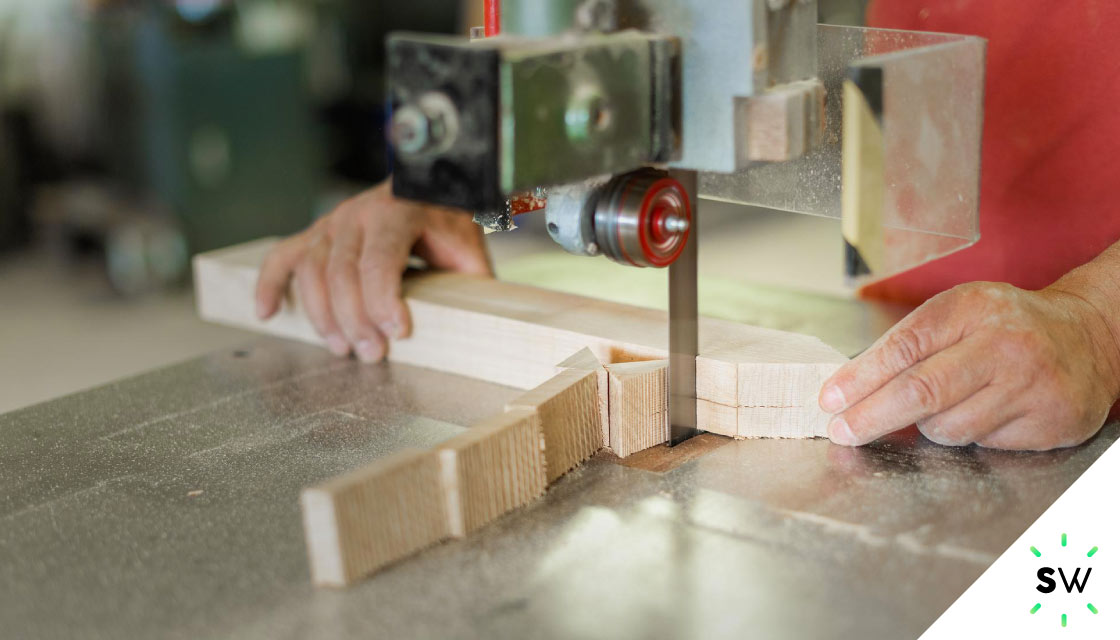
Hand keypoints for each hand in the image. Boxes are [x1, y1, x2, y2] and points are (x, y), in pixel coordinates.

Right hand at [254, 179, 490, 361]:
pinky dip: (269, 283)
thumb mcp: (470, 251)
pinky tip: (266, 313)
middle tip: (372, 355)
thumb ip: (472, 283)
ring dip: (322, 314)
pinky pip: (284, 256)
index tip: (398, 333)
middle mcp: (361, 212)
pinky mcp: (318, 233)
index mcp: (400, 210)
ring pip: (311, 269)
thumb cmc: (452, 225)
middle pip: (342, 271)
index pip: (381, 259)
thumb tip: (482, 325)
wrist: (435, 187)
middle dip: (354, 319)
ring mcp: (334, 221)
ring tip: (343, 348)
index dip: (383, 300)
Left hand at [819, 282, 1119, 449]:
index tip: (830, 400)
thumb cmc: (1005, 326)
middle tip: (842, 430)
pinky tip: (982, 413)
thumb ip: (909, 344)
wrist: (1088, 336)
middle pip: (922, 391)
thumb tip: (850, 387)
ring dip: (926, 427)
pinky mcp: (1050, 422)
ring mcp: (1031, 386)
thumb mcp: (958, 314)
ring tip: (939, 407)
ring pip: (948, 427)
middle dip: (871, 416)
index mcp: (972, 309)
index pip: (904, 348)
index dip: (860, 378)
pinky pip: (984, 444)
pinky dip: (969, 435)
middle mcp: (1004, 345)